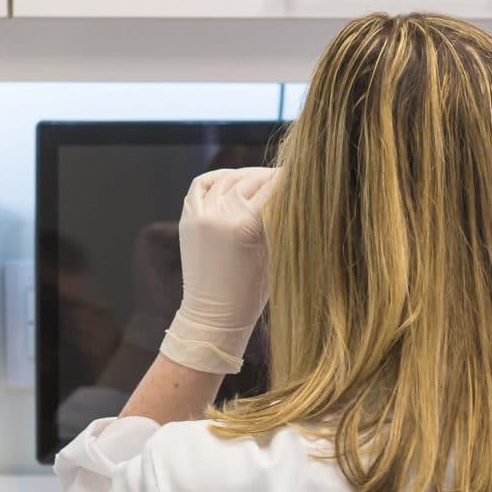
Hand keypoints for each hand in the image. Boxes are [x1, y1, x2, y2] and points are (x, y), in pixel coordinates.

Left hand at [160, 167, 275, 374]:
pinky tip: (232, 181)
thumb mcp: (274, 255)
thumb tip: (291, 192)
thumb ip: (278, 220)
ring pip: (228, 180)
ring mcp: (200, 216)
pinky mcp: (188, 219)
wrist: (213, 316)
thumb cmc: (251, 293)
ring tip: (262, 180)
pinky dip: (217, 178)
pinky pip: (201, 185)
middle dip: (271, 177)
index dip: (290, 180)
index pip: (273, 188)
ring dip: (247, 176)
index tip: (303, 175)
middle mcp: (219, 216)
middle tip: (286, 178)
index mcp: (244, 226)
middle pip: (251, 181)